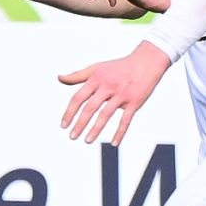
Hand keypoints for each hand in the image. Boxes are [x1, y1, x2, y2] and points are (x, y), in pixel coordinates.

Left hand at [58, 43, 173, 145]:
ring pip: (105, 115)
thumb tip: (59, 78)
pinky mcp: (134, 102)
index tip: (63, 125)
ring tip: (87, 140)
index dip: (69, 112)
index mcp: (96, 78)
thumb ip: (77, 75)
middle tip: (72, 136)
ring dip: (95, 129)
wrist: (146, 62)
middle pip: (90, 108)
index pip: (78, 97)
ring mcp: (121, 94)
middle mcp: (108, 86)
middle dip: (80, 124)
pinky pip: (126, 120)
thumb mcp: (96, 68)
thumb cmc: (118, 67)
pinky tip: (114, 143)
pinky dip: (120, 132)